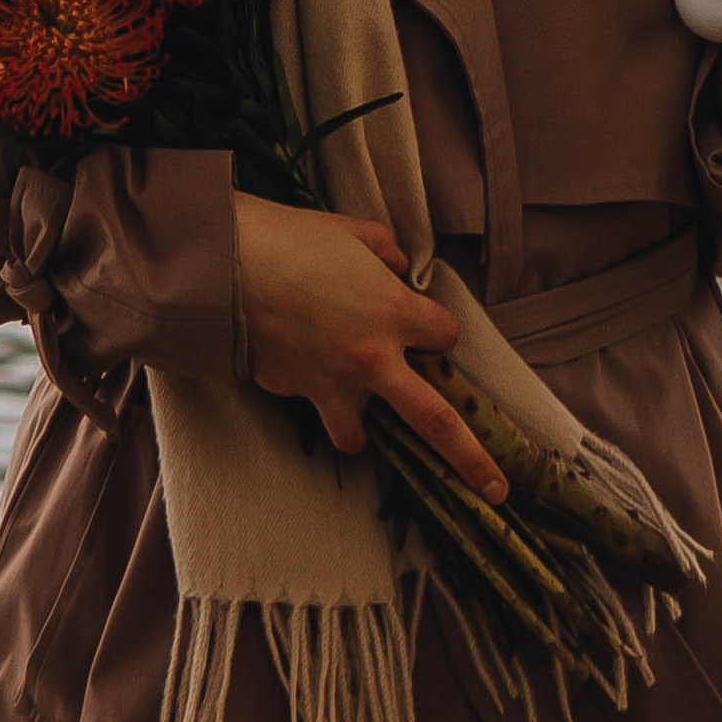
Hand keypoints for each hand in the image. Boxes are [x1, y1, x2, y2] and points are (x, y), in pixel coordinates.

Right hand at [233, 195, 507, 502]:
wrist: (224, 262)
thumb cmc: (291, 238)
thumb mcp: (352, 231)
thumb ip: (385, 252)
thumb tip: (397, 267)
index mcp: (394, 314)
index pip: (445, 337)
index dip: (439, 332)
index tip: (430, 328)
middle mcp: (372, 360)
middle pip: (437, 423)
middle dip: (472, 460)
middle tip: (496, 489)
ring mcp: (331, 385)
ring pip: (357, 438)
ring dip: (360, 427)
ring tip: (352, 408)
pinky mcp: (292, 392)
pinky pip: (308, 404)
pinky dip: (307, 391)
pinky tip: (292, 358)